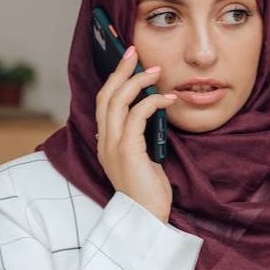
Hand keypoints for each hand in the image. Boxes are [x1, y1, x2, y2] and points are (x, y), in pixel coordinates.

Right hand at [95, 45, 176, 222]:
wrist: (147, 218)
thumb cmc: (148, 189)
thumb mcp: (141, 157)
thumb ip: (138, 136)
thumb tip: (150, 109)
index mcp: (105, 142)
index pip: (103, 101)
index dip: (113, 78)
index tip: (126, 60)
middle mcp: (104, 141)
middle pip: (106, 94)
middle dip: (120, 69)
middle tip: (135, 51)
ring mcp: (112, 146)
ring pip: (118, 100)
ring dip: (137, 80)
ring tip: (155, 70)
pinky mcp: (127, 151)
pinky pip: (137, 116)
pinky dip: (152, 102)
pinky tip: (167, 99)